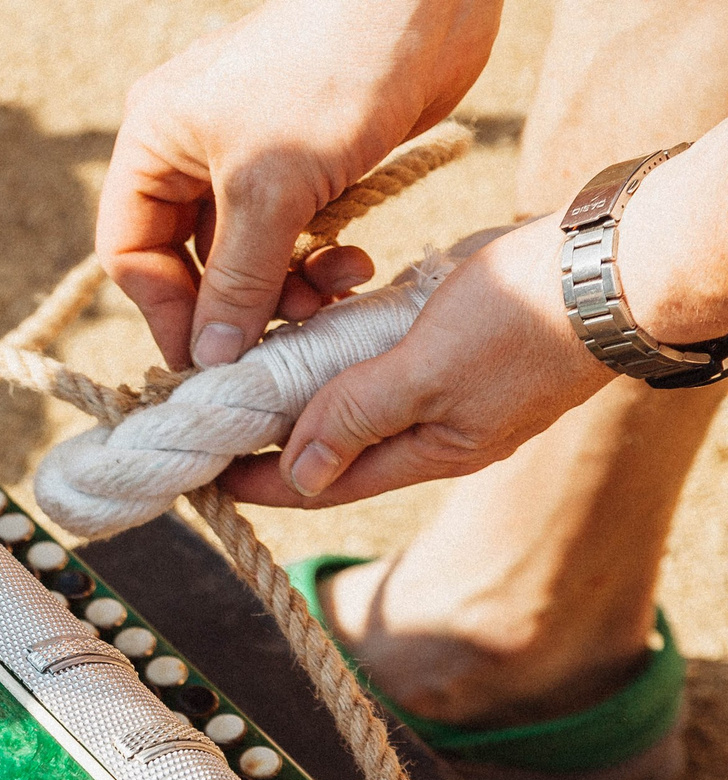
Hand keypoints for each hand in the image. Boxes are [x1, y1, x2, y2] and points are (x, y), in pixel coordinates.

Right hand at [99, 0, 500, 367]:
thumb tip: (208, 358)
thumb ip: (237, 281)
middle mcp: (193, 149)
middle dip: (240, 303)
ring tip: (334, 293)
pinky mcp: (309, 159)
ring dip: (289, 286)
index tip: (207, 359)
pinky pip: (295, 233)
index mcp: (155, 141)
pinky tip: (358, 263)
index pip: (131, 250)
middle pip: (192, 259)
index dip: (165, 310)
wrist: (427, 0)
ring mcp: (253, 153)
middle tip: (283, 336)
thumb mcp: (271, 189)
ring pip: (249, 253)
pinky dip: (320, 258)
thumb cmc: (332, 73)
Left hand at [220, 216, 612, 506]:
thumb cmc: (525, 320)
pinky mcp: (448, 336)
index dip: (261, 480)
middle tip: (209, 414)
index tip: (202, 471)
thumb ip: (359, 416)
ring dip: (303, 380)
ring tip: (248, 363)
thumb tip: (298, 472)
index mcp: (430, 451)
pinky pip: (380, 350)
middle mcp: (433, 426)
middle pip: (331, 441)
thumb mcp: (426, 372)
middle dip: (271, 433)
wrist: (612, 262)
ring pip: (352, 393)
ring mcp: (443, 381)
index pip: (324, 484)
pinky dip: (343, 337)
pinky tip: (312, 315)